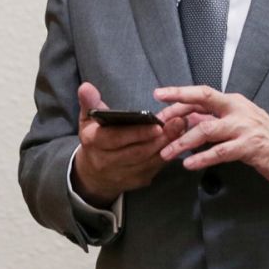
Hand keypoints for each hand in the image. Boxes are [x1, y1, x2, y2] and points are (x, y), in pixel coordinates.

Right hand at [72, 82, 185, 207]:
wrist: (93, 175)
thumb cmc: (95, 139)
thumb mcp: (87, 120)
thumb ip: (89, 103)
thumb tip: (86, 87)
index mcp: (94, 144)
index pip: (116, 139)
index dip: (137, 133)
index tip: (156, 124)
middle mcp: (107, 162)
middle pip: (137, 152)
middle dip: (159, 138)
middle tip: (178, 122)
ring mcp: (123, 174)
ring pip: (149, 161)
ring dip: (167, 145)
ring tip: (182, 128)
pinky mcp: (137, 181)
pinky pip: (155, 168)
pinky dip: (168, 155)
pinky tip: (179, 141)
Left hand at [153, 85, 268, 188]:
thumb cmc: (268, 140)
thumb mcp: (239, 125)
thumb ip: (215, 122)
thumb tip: (189, 120)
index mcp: (234, 103)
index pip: (202, 94)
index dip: (179, 94)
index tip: (159, 96)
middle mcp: (238, 110)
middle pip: (203, 100)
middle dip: (177, 106)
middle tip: (157, 119)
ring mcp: (245, 127)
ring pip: (207, 129)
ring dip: (183, 141)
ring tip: (167, 152)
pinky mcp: (251, 146)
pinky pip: (221, 151)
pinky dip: (203, 157)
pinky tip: (189, 164)